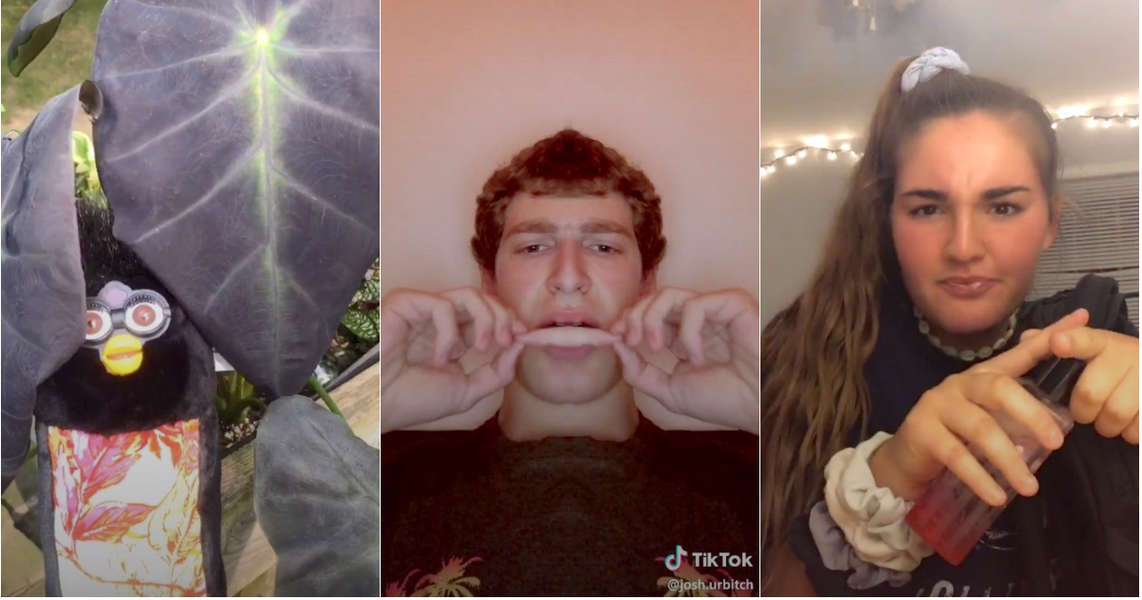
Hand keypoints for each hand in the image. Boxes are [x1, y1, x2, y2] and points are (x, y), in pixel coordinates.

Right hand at [380, 288, 526, 431]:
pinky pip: (443, 306)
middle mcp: (442, 319)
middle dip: (504, 317)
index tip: (523, 337)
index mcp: (456, 335)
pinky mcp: (406, 304)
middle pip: (485, 299)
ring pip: (469, 294)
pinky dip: (449, 333)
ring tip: (482, 347)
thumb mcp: (468, 390)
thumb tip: (521, 346)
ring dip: (485, 320)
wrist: (381, 408)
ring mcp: (424, 309)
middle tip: (507, 339)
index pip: (490, 314)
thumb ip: (498, 371)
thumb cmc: (416, 400)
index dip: (510, 320)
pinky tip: (440, 358)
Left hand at [608, 287, 759, 432]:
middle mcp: (697, 318)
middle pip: (653, 298)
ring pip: (668, 294)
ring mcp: (714, 309)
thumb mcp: (669, 390)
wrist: (756, 407)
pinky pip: (695, 305)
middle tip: (629, 340)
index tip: (614, 337)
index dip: (627, 320)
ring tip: (655, 347)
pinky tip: (697, 357)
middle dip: (633, 316)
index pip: (647, 313)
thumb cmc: (722, 400)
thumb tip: (615, 346)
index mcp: (683, 335)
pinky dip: (688, 333)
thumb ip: (639, 372)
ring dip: (651, 319)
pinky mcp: (732, 303)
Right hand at [869, 308, 1089, 505]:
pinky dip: (980, 478)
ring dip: (1009, 460)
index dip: (1049, 339)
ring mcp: (937, 406)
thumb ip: (1016, 410)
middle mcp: (959, 384)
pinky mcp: (922, 432)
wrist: (908, 459)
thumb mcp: (988, 417)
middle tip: (1057, 444)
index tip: (1081, 320)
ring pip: (980, 427)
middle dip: (1031, 415)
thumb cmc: (955, 436)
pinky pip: (956, 455)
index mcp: (981, 377)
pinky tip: (997, 496)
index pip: (1019, 353)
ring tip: (1030, 487)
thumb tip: (1061, 412)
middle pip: (999, 389)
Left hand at [1037, 326, 1137, 443]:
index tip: (1058, 343)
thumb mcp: (1091, 349)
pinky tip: (1129, 424)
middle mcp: (1127, 355)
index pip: (1084, 339)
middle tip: (1085, 412)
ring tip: (1107, 419)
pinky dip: (1129, 433)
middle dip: (1082, 410)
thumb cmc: (1115, 365)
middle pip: (1090, 393)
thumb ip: (1057, 343)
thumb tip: (1028, 337)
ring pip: (1115, 414)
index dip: (1071, 342)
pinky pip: (1137, 428)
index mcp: (1103, 342)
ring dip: (1106, 425)